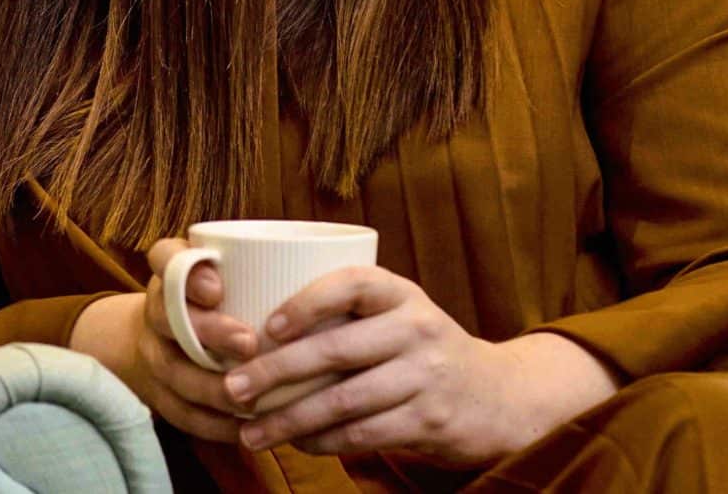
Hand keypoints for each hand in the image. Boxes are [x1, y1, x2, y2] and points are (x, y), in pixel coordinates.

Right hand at [67, 239, 266, 443]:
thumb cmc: (218, 302)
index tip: (217, 289)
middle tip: (249, 343)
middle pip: (168, 318)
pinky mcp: (157, 393)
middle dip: (208, 331)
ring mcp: (153, 353)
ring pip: (173, 370)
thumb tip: (324, 260)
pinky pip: (179, 411)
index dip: (186, 275)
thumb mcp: (229, 273)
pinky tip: (244, 428)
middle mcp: (156, 310)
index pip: (165, 258)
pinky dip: (212, 424)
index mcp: (172, 272)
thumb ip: (260, 268)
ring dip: (211, 386)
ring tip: (251, 398)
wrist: (164, 340)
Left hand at [224, 266, 617, 465]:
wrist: (495, 395)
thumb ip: (344, 313)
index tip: (266, 327)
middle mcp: (417, 329)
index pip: (350, 284)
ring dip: (290, 420)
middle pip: (336, 350)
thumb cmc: (418, 349)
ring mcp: (427, 376)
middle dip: (275, 372)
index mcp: (400, 293)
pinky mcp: (430, 420)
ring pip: (345, 401)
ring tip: (250, 432)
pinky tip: (296, 444)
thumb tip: (251, 327)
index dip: (305, 302)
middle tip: (232, 388)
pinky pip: (364, 434)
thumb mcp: (395, 314)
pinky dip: (323, 442)